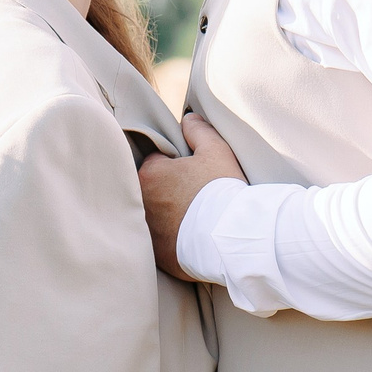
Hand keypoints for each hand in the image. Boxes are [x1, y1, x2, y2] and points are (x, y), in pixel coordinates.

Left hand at [138, 115, 246, 279]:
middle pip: (149, 191)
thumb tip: (188, 118)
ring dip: (165, 216)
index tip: (188, 174)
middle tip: (189, 197)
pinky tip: (187, 238)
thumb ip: (199, 131)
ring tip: (190, 218)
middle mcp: (141, 203)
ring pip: (152, 217)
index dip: (172, 167)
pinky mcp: (156, 254)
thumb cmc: (222, 189)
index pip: (154, 164)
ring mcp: (146, 230)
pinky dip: (170, 239)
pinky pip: (159, 242)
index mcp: (149, 174)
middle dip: (165, 191)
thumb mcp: (216, 151)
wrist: (231, 236)